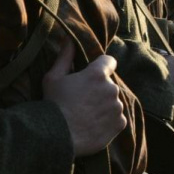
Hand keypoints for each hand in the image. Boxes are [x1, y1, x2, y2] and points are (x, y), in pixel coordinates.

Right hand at [42, 39, 126, 156]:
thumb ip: (65, 56)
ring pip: (113, 102)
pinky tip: (93, 125)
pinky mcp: (120, 123)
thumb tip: (69, 38)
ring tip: (87, 115)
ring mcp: (117, 107)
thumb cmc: (54, 104)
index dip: (101, 67)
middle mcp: (111, 88)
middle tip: (83, 101)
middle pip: (110, 85)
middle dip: (100, 90)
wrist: (59, 136)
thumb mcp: (53, 77)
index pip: (109, 61)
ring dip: (104, 106)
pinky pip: (117, 119)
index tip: (93, 75)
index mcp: (97, 74)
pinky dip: (108, 121)